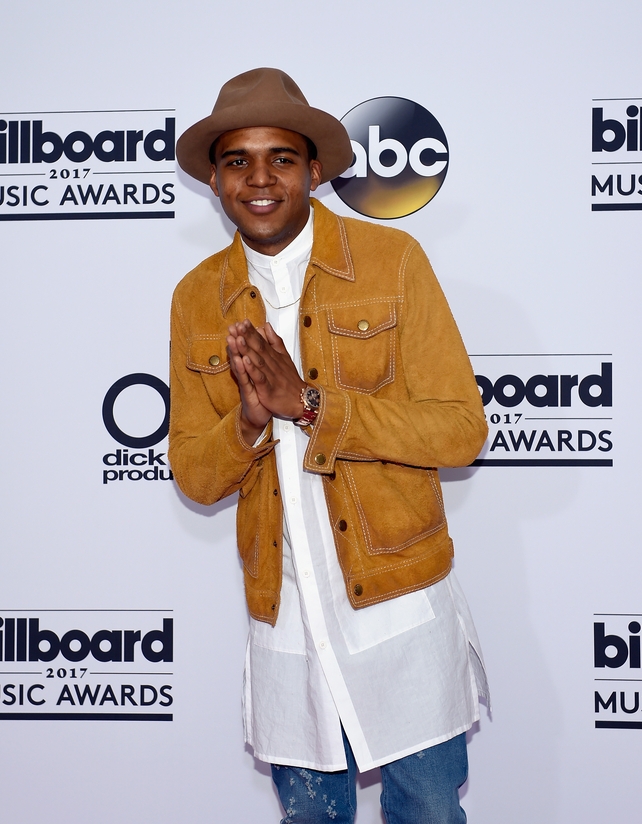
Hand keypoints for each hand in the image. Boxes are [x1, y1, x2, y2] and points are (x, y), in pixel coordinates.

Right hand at [226, 324, 271, 444]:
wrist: (260, 415)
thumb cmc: (262, 393)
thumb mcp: (262, 375)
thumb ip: (260, 358)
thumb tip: (260, 343)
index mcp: (250, 368)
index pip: (245, 350)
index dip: (242, 336)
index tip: (239, 323)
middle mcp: (245, 374)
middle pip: (239, 354)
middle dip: (236, 340)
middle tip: (232, 327)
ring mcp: (245, 383)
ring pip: (239, 366)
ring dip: (236, 352)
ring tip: (233, 339)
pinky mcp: (248, 393)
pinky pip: (245, 380)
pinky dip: (243, 370)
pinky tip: (241, 360)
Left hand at [227, 320, 305, 419]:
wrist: (301, 401)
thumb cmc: (290, 380)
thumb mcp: (284, 357)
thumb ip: (274, 341)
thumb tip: (266, 326)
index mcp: (274, 356)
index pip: (262, 341)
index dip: (251, 332)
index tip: (242, 321)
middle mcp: (272, 364)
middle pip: (259, 348)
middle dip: (247, 337)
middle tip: (237, 326)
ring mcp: (271, 376)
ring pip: (258, 361)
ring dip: (247, 349)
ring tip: (238, 338)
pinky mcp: (268, 389)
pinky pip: (260, 378)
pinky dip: (252, 369)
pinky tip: (244, 361)